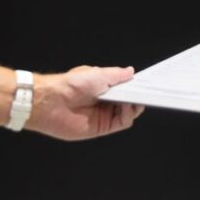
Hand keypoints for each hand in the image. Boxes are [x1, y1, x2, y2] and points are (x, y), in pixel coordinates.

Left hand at [25, 65, 144, 140]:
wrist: (52, 102)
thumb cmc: (71, 84)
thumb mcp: (99, 74)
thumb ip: (117, 75)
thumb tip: (130, 72)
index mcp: (103, 87)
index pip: (125, 89)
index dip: (135, 87)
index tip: (146, 84)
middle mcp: (104, 101)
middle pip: (129, 101)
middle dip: (138, 97)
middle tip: (145, 92)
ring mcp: (103, 115)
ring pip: (127, 113)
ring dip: (135, 106)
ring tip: (136, 99)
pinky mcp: (101, 127)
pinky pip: (121, 123)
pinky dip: (128, 115)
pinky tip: (127, 107)